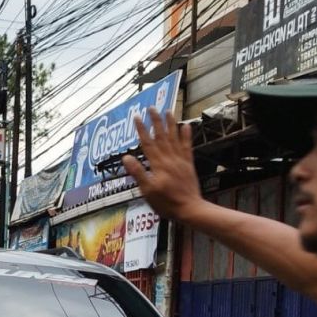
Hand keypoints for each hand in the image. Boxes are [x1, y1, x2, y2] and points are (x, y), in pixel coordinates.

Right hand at [121, 108, 205, 222]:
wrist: (190, 209)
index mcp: (158, 164)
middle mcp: (169, 159)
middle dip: (156, 121)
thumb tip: (126, 158)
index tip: (136, 117)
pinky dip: (187, 135)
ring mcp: (180, 160)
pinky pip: (187, 146)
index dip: (141, 129)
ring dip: (171, 123)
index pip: (147, 143)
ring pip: (175, 138)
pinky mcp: (188, 164)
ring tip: (169, 110)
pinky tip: (186, 125)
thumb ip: (138, 173)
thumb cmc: (166, 203)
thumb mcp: (147, 191)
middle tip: (152, 107)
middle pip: (161, 136)